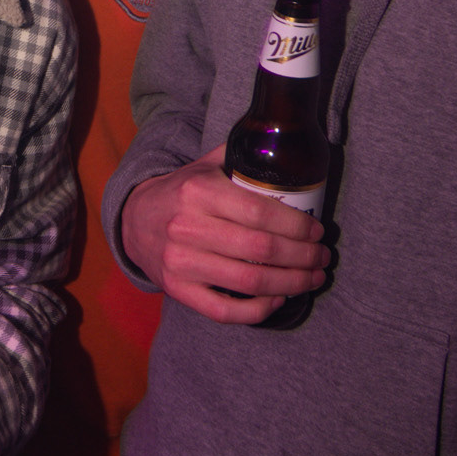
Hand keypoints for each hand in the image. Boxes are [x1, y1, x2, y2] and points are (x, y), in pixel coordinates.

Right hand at [121, 143, 328, 325]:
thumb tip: (286, 145)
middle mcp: (187, 228)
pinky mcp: (178, 290)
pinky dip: (259, 309)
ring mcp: (180, 263)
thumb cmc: (181, 192)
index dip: (298, 226)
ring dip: (292, 283)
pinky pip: (225, 310)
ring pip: (250, 283)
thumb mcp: (204, 166)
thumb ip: (240, 157)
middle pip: (261, 250)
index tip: (317, 230)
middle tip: (322, 256)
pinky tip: (278, 298)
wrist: (134, 221)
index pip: (260, 213)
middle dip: (303, 257)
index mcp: (198, 192)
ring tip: (312, 278)